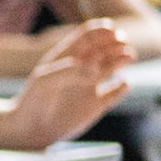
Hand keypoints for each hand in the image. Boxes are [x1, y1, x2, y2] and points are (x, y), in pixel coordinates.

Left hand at [12, 20, 133, 145]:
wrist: (32, 129)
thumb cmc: (34, 100)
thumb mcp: (44, 82)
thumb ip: (68, 72)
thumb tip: (94, 69)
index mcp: (67, 57)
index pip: (88, 37)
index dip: (101, 31)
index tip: (111, 30)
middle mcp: (82, 68)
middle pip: (104, 49)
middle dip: (115, 43)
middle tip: (122, 43)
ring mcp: (90, 85)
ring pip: (112, 66)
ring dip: (122, 59)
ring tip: (129, 56)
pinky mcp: (97, 104)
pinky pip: (116, 92)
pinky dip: (122, 86)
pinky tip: (122, 83)